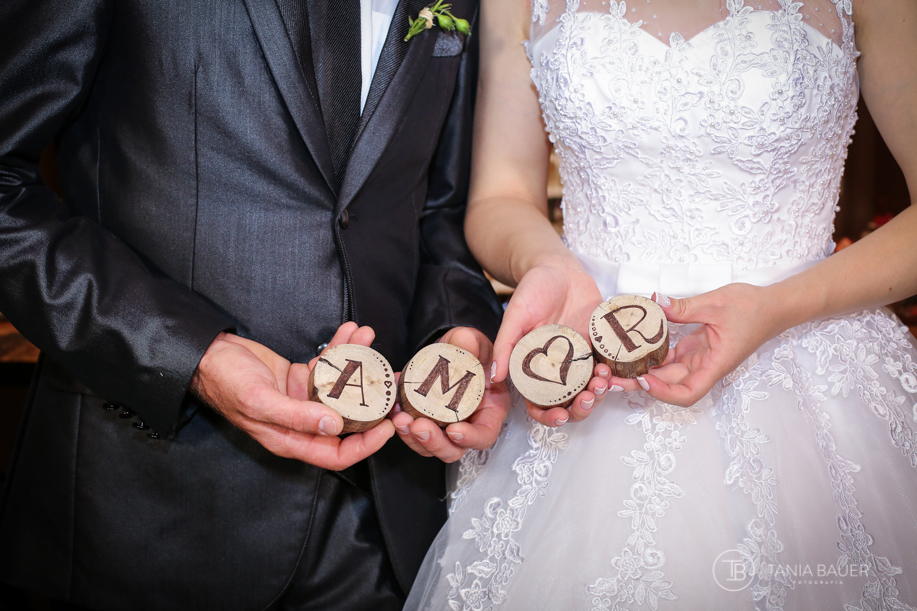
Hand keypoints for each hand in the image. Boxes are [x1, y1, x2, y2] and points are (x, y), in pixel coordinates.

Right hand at [191, 323, 394, 470]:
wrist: (206, 355)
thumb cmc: (226, 382)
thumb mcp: (260, 401)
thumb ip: (296, 416)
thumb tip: (335, 426)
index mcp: (291, 440)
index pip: (336, 454)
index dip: (365, 445)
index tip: (387, 427)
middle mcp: (301, 423)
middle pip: (346, 420)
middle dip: (371, 399)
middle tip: (391, 380)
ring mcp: (302, 400)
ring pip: (340, 387)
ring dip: (358, 363)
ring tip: (369, 340)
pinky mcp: (299, 378)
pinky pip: (328, 366)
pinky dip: (341, 349)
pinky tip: (352, 332)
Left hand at [391, 327, 510, 461]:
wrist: (449, 350)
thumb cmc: (469, 350)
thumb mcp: (473, 341)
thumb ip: (471, 342)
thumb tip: (465, 341)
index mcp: (489, 409)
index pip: (484, 434)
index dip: (471, 437)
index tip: (453, 430)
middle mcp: (468, 424)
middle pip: (453, 449)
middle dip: (434, 442)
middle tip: (418, 426)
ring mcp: (445, 426)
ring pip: (429, 446)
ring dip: (412, 437)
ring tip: (400, 419)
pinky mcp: (425, 422)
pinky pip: (413, 432)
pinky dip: (402, 424)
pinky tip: (394, 407)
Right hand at [492, 257, 613, 426]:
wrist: (559, 269)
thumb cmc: (533, 290)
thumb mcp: (516, 315)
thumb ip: (506, 344)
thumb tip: (494, 375)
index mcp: (535, 369)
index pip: (540, 403)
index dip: (549, 416)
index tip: (560, 415)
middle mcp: (559, 370)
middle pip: (571, 403)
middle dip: (581, 408)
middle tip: (589, 397)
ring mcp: (582, 359)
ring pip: (594, 389)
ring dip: (601, 392)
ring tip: (604, 379)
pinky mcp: (601, 346)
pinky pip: (612, 367)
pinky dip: (618, 374)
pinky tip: (621, 372)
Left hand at [621, 286, 784, 405]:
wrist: (772, 306)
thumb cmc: (753, 309)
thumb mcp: (716, 303)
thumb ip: (684, 306)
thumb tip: (656, 302)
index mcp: (715, 364)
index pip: (688, 393)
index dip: (663, 393)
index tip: (644, 380)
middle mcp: (704, 366)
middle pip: (669, 385)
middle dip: (640, 384)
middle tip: (609, 376)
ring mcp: (698, 359)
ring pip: (666, 372)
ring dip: (641, 371)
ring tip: (614, 364)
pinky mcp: (694, 349)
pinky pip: (669, 357)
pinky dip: (651, 354)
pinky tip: (631, 347)